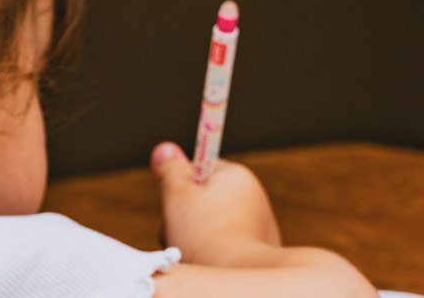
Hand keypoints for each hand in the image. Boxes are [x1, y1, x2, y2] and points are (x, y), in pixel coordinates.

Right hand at [150, 142, 279, 265]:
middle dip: (184, 215)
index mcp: (238, 176)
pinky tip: (205, 262)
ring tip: (191, 249)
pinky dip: (209, 253)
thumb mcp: (177, 194)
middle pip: (204, 199)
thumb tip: (165, 149)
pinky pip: (222, 245)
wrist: (237, 275)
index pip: (202, 167)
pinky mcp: (257, 251)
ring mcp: (258, 227)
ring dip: (192, 236)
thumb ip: (170, 169)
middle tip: (179, 228)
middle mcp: (254, 198)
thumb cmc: (204, 234)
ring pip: (210, 225)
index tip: (175, 198)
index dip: (182, 183)